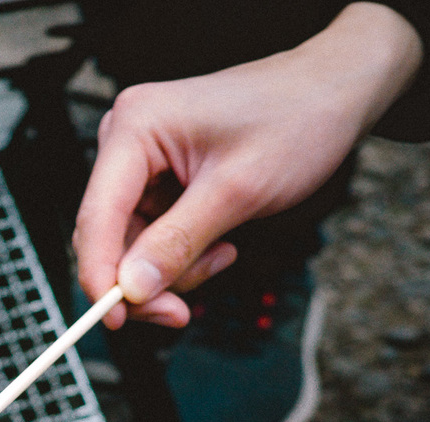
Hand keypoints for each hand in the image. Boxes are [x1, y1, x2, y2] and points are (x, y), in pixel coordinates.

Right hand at [74, 3, 422, 328]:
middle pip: (108, 237)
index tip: (113, 320)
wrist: (333, 93)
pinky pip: (152, 237)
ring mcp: (140, 161)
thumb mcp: (238, 190)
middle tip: (181, 311)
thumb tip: (132, 290)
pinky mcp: (158, 180)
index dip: (99, 275)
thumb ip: (178, 243)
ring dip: (173, 267)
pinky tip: (220, 243)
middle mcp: (126, 140)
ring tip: (224, 254)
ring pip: (131, 245)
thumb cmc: (295, 120)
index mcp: (135, 127)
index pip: (96, 217)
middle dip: (144, 279)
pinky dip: (183, 254)